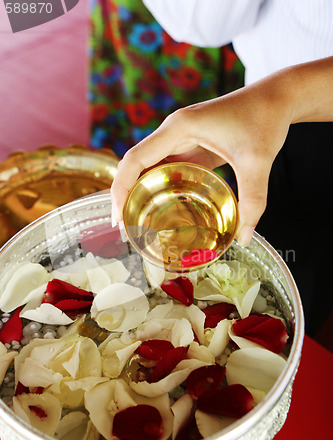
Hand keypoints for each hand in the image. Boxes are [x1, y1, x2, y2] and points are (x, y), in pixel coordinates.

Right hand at [111, 57, 332, 244]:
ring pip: (149, 165)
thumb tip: (244, 238)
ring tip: (136, 221)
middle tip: (124, 227)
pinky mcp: (192, 143)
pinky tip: (160, 206)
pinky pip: (167, 166)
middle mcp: (174, 131)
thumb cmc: (265, 121)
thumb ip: (253, 200)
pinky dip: (158, 185)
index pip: (135, 159)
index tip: (118, 217)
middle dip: (125, 194)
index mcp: (179, 128)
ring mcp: (181, 137)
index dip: (120, 188)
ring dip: (139, 190)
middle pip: (136, 163)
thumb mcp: (257, 162)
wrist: (277, 99)